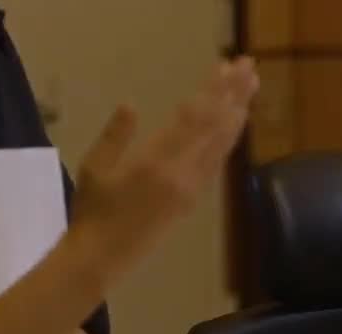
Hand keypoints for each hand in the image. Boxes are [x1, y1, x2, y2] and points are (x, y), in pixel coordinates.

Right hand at [67, 56, 258, 281]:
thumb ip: (114, 136)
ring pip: (221, 146)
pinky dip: (227, 140)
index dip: (214, 90)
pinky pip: (216, 164)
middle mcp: (183, 175)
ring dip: (236, 114)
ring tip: (249, 90)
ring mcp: (191, 190)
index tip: (227, 66)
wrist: (102, 259)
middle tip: (250, 67)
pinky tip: (232, 127)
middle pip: (216, 128)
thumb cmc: (92, 213)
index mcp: (157, 162)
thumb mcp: (94, 168)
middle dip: (235, 95)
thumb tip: (130, 106)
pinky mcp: (192, 202)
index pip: (194, 118)